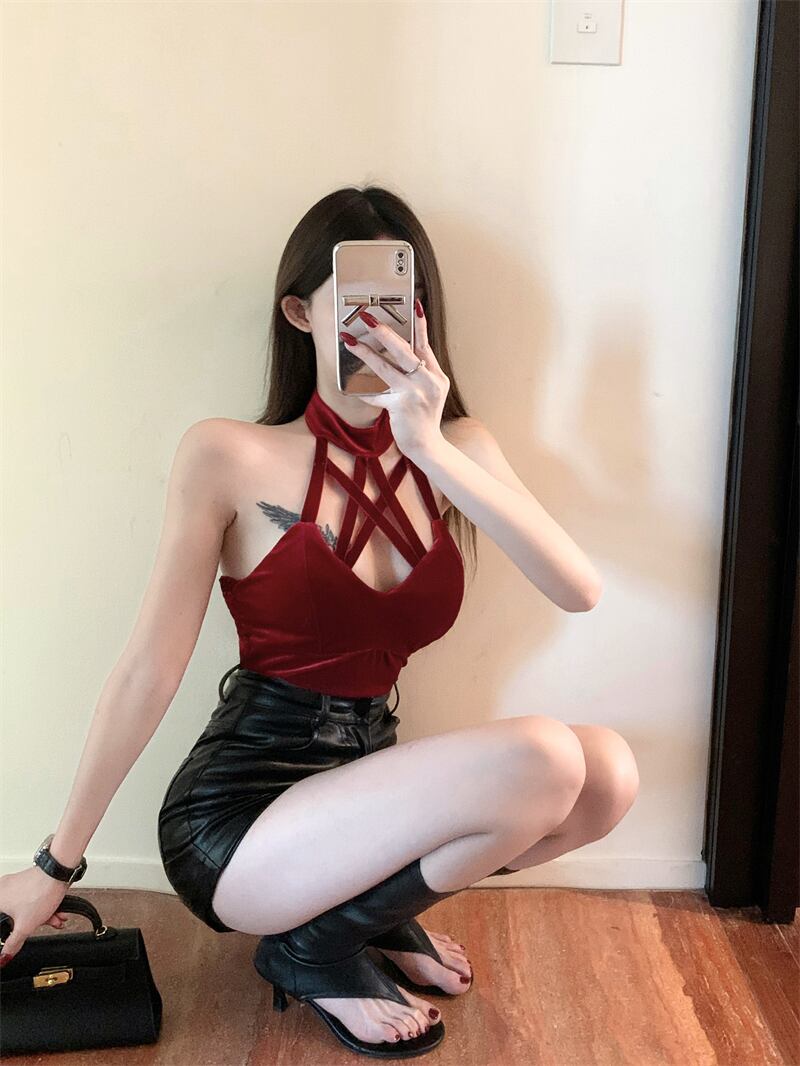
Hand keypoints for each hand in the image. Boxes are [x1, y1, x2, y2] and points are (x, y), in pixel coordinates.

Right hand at [0, 866, 70, 965]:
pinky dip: (41, 907)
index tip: (15, 934)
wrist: (59, 872)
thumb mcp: (25, 926)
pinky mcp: (27, 881)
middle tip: (39, 926)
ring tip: (53, 919)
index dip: (6, 931)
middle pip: (12, 916)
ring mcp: (15, 883)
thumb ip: (13, 944)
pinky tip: (54, 912)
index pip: (0, 923)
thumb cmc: (41, 892)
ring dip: (40, 917)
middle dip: (30, 925)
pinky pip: (30, 899)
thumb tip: (4, 956)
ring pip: (24, 908)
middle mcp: (3, 889)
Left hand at [339, 299, 449, 459]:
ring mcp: (414, 394)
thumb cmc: (423, 417)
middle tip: (368, 319)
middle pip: (404, 351)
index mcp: (436, 376)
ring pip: (385, 368)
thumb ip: (418, 373)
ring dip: (365, 353)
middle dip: (385, 333)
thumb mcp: (430, 392)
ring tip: (349, 341)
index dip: (420, 324)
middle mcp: (428, 382)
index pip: (425, 345)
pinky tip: (350, 383)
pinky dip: (363, 389)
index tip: (415, 304)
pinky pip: (376, 394)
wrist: (427, 446)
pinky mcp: (400, 407)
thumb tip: (396, 351)